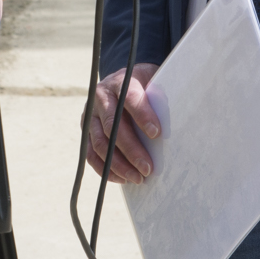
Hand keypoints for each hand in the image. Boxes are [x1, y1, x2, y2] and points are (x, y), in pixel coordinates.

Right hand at [85, 64, 160, 183]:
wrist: (123, 79)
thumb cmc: (145, 85)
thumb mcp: (153, 83)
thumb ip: (159, 99)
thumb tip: (173, 125)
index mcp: (120, 82)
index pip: (130, 98)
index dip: (143, 115)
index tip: (157, 133)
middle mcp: (101, 97)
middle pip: (113, 126)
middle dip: (132, 150)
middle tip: (148, 168)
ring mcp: (90, 115)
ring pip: (100, 143)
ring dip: (119, 164)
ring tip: (138, 178)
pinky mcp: (85, 130)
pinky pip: (91, 153)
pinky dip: (105, 168)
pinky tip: (122, 178)